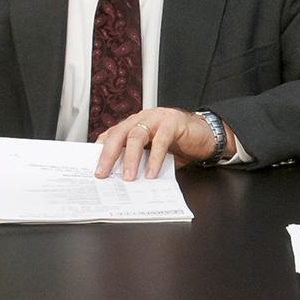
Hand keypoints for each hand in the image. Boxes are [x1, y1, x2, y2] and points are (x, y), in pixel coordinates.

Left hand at [93, 107, 222, 179]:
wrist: (206, 136)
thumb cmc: (178, 144)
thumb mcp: (153, 154)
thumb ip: (140, 160)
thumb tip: (122, 180)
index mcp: (134, 125)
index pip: (111, 135)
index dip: (100, 151)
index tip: (93, 168)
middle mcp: (142, 119)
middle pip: (119, 134)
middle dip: (108, 155)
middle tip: (103, 173)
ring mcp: (157, 118)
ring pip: (136, 135)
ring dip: (130, 158)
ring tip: (129, 177)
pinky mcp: (173, 122)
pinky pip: (160, 140)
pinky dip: (155, 158)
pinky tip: (152, 173)